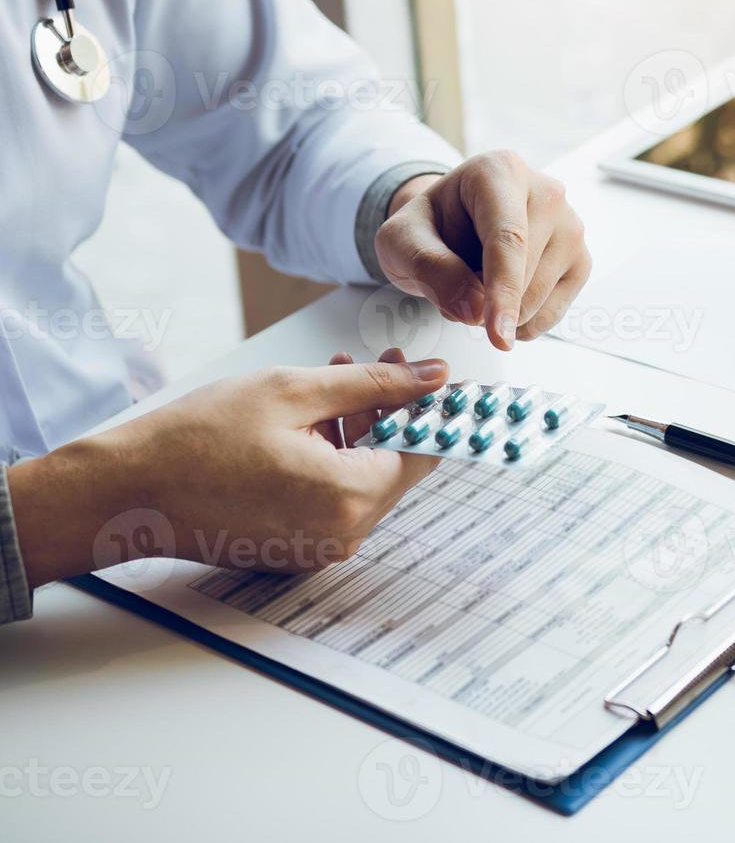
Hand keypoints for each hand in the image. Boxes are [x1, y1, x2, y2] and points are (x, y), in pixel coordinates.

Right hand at [10, 350, 448, 584]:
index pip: (423, 450)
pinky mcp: (296, 549)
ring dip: (359, 429)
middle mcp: (344, 534)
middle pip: (394, 465)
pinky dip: (333, 458)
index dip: (428, 406)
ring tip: (335, 378)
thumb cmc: (195, 440)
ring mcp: (319, 548)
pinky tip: (310, 419)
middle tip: (377, 360)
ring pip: (364, 478)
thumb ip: (374, 383)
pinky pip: (334, 498)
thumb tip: (435, 377)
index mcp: (349, 497)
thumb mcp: (291, 391)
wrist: (123, 494)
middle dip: (390, 410)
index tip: (427, 372)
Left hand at [374, 151, 591, 350]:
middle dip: (483, 303)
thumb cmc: (430, 226)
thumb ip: (429, 267)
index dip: (502, 291)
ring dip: (498, 312)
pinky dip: (520, 323)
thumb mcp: (400, 240)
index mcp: (500, 172)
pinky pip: (552, 314)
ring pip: (539, 298)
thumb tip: (474, 310)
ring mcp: (571, 228)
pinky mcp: (581, 261)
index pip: (508, 239)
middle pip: (524, 274)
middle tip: (451, 285)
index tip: (497, 335)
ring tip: (476, 283)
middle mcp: (547, 193)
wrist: (453, 224)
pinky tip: (501, 303)